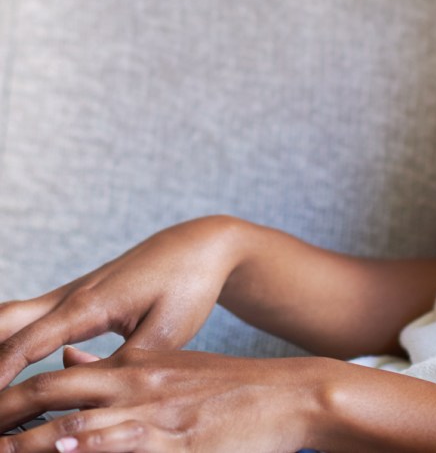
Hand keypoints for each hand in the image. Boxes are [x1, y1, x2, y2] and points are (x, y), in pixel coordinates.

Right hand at [0, 218, 242, 389]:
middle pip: (5, 321)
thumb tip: (84, 405)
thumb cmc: (186, 285)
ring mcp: (70, 295)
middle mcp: (70, 296)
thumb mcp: (162, 335)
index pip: (26, 345)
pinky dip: (12, 342)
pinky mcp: (77, 301)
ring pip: (13, 317)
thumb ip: (120, 369)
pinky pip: (31, 321)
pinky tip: (9, 372)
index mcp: (87, 306)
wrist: (199, 247)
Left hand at [0, 347, 326, 452]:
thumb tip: (70, 363)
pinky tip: (67, 448)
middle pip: (55, 394)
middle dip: (8, 413)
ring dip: (33, 442)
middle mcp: (136, 383)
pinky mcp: (181, 442)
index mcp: (132, 366)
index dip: (13, 396)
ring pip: (80, 425)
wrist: (285, 393)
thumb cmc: (226, 387)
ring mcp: (156, 413)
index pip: (56, 379)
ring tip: (0, 449)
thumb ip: (117, 369)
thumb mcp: (169, 366)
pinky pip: (129, 445)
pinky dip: (93, 448)